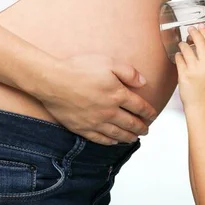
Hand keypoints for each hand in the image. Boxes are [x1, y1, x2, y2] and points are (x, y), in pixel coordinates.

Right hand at [37, 54, 157, 145]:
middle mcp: (110, 112)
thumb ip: (129, 72)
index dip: (149, 112)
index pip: (140, 107)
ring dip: (129, 137)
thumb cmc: (80, 68)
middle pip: (131, 123)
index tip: (153, 115)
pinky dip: (110, 142)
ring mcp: (96, 122)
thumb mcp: (109, 63)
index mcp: (118, 95)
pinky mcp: (82, 128)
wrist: (52, 81)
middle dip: (141, 127)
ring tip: (135, 138)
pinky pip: (100, 139)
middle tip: (146, 130)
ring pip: (118, 134)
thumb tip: (144, 83)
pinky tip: (114, 142)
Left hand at [175, 25, 204, 112]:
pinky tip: (179, 56)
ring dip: (183, 45)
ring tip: (182, 45)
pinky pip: (179, 58)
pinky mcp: (184, 75)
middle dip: (193, 33)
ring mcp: (195, 70)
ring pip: (187, 49)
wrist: (203, 108)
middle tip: (190, 29)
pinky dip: (178, 56)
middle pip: (199, 43)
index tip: (201, 27)